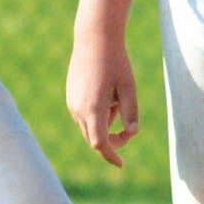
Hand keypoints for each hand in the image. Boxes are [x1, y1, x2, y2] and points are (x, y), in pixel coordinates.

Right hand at [67, 33, 140, 167]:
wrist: (94, 38)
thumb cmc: (116, 63)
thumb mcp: (129, 88)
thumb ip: (131, 113)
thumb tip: (132, 134)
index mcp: (93, 109)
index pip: (100, 144)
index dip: (111, 156)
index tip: (121, 164)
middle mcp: (78, 109)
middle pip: (94, 139)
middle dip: (111, 140)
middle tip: (129, 129)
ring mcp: (71, 103)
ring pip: (89, 127)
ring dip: (105, 123)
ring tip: (116, 98)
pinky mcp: (71, 96)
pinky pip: (84, 115)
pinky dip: (97, 114)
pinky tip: (106, 92)